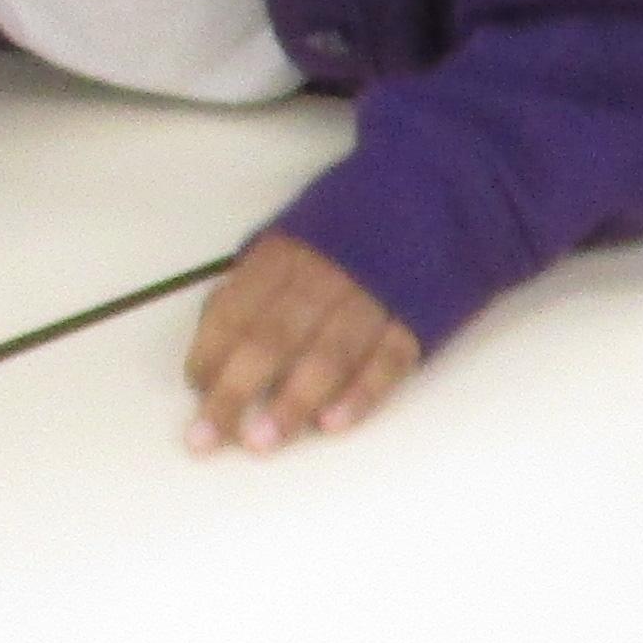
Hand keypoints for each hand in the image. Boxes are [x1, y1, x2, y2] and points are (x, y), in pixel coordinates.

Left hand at [184, 232, 421, 453]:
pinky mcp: (418, 317)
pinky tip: (333, 425)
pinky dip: (361, 393)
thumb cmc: (357, 228)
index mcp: (287, 253)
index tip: (195, 392)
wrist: (446, 199)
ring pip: (327, 353)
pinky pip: (387, 360)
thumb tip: (214, 338)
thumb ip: (257, 281)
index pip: (237, 307)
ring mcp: (375, 296)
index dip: (210, 352)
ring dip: (293, 400)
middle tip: (208, 438)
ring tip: (263, 442)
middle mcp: (326, 275)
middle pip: (272, 337)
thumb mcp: (297, 235)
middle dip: (236, 390)